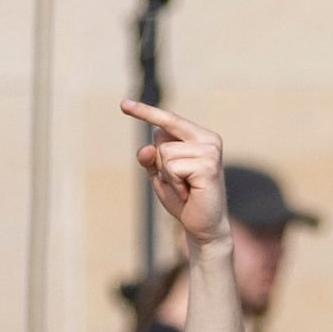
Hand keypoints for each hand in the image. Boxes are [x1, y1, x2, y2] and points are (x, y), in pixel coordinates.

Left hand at [123, 98, 227, 248]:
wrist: (204, 227)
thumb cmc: (184, 199)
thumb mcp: (160, 175)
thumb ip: (151, 158)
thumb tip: (146, 149)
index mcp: (200, 136)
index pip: (168, 120)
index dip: (145, 112)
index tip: (122, 104)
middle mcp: (209, 139)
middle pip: (159, 137)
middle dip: (160, 163)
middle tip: (179, 183)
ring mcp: (210, 151)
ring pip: (164, 153)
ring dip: (167, 176)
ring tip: (185, 189)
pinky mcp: (208, 165)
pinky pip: (171, 167)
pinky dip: (173, 184)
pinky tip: (189, 193)